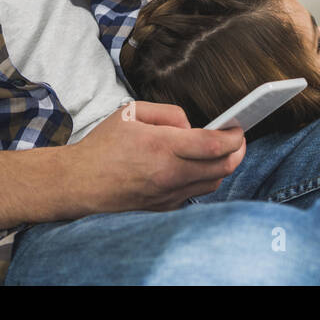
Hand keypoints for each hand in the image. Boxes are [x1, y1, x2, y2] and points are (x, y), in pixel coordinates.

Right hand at [67, 100, 245, 212]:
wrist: (80, 184)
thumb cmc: (103, 146)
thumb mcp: (131, 112)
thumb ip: (168, 113)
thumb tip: (191, 126)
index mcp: (162, 146)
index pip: (214, 145)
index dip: (234, 136)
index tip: (239, 127)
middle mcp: (169, 174)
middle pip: (223, 167)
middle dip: (238, 151)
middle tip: (237, 138)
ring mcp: (169, 194)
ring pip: (214, 183)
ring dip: (223, 166)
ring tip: (219, 151)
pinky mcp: (165, 207)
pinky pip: (196, 192)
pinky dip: (205, 178)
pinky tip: (196, 166)